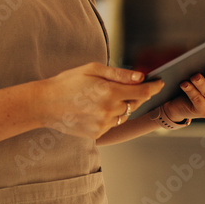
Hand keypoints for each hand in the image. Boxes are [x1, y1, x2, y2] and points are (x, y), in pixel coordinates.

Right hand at [40, 62, 163, 138]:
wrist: (45, 104)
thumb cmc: (68, 82)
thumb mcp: (93, 70)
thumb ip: (119, 74)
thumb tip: (141, 76)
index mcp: (109, 91)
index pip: (142, 92)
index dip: (153, 87)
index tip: (159, 83)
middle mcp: (108, 110)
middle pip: (134, 103)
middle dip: (135, 94)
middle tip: (128, 87)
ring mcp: (103, 124)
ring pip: (124, 115)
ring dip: (122, 106)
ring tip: (104, 97)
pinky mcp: (97, 133)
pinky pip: (112, 124)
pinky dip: (110, 116)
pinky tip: (95, 108)